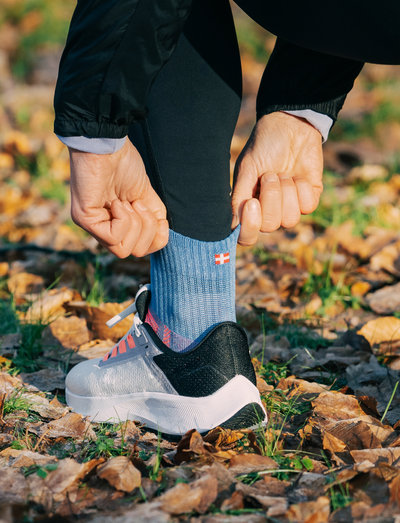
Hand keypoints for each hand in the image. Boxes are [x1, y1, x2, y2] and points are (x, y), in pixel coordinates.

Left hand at [69, 138, 168, 257]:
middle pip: (135, 252)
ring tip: (127, 202)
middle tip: (137, 203)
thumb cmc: (125, 165)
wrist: (108, 145)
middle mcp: (103, 228)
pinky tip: (117, 202)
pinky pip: (113, 237)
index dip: (155, 235)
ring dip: (135, 224)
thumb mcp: (147, 197)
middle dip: (146, 228)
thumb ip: (154, 220)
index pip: (141, 250)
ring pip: (124, 250)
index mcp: (118, 224)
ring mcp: (93, 226)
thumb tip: (161, 239)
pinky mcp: (85, 220)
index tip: (147, 208)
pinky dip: (123, 219)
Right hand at [231, 112, 322, 245]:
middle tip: (270, 175)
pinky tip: (298, 175)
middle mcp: (268, 212)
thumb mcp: (246, 170)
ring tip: (283, 173)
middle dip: (271, 197)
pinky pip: (307, 207)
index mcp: (249, 208)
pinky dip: (301, 188)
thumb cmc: (263, 147)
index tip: (252, 203)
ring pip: (290, 220)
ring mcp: (290, 208)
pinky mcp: (310, 199)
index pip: (247, 236)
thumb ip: (239, 197)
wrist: (291, 126)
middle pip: (270, 226)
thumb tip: (233, 227)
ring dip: (286, 191)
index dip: (250, 227)